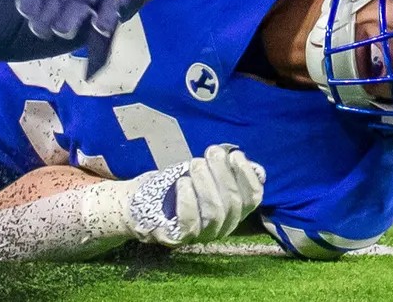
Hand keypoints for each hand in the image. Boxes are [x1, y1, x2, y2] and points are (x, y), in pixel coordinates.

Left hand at [0, 0, 165, 75]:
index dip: (30, 1)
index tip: (25, 12)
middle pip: (56, 0)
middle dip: (45, 19)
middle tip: (38, 29)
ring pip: (78, 7)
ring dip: (66, 24)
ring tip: (60, 30)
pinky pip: (109, 10)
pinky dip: (103, 21)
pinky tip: (96, 28)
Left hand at [125, 146, 265, 246]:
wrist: (139, 198)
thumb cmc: (177, 183)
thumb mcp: (203, 171)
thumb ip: (226, 168)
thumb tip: (251, 164)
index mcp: (233, 209)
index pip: (253, 198)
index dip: (248, 176)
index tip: (235, 155)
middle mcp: (222, 226)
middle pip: (233, 203)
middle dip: (223, 173)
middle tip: (210, 153)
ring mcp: (201, 235)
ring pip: (215, 213)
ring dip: (206, 184)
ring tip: (195, 164)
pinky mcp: (179, 238)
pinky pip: (190, 223)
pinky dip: (188, 200)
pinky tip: (182, 183)